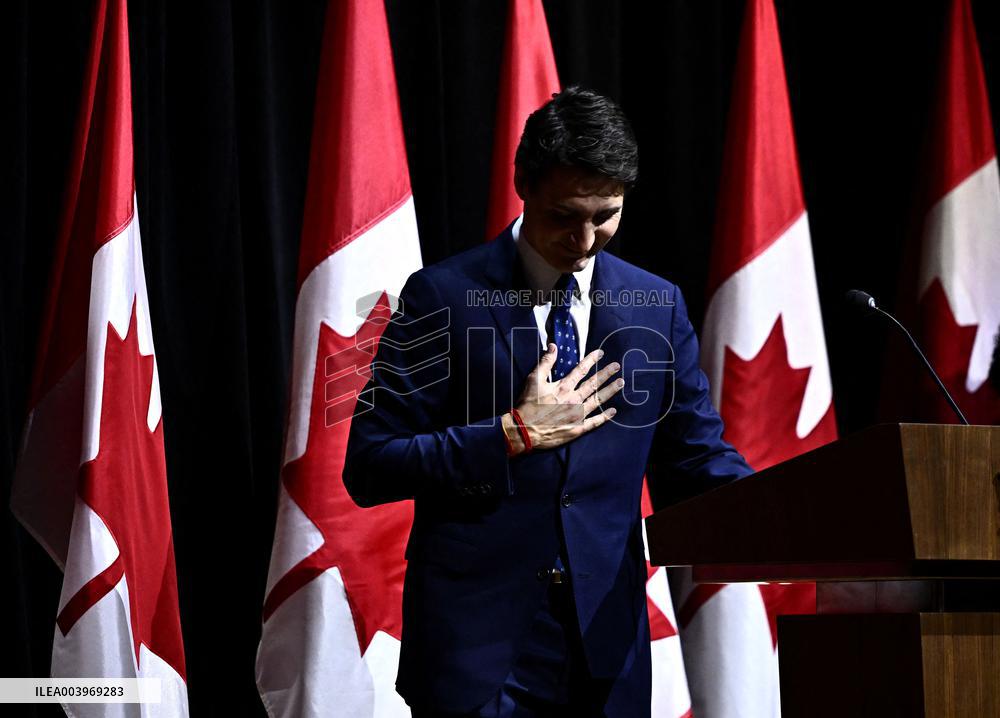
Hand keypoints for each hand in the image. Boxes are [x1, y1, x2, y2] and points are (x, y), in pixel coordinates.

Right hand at [502, 343, 623, 453]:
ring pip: (597, 400)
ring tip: (620, 383)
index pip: (581, 370)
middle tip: (617, 367)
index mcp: (563, 387)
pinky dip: (604, 417)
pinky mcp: (577, 429)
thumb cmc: (528, 405)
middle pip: (593, 384)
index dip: (591, 360)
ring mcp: (577, 415)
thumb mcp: (533, 380)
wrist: (524, 431)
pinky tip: (613, 411)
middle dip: (606, 374)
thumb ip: (545, 362)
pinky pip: (594, 422)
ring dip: (610, 391)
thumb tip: (553, 346)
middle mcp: (574, 399)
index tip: (601, 353)